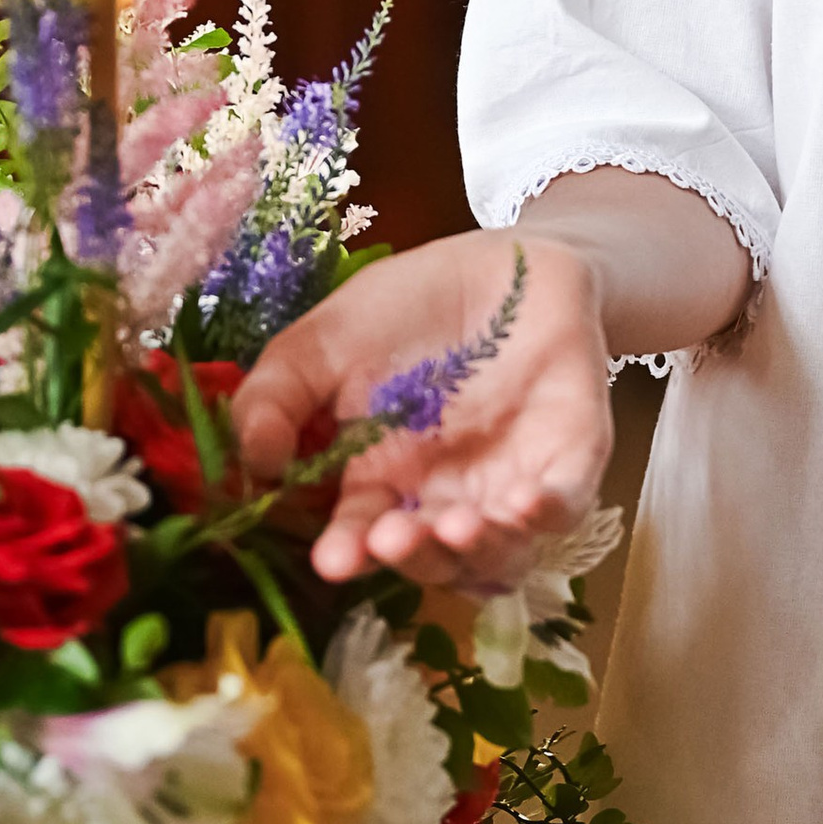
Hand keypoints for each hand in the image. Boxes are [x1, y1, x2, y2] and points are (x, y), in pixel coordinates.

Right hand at [230, 227, 614, 590]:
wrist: (504, 262)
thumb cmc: (409, 307)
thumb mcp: (322, 343)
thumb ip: (277, 395)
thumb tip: (253, 459)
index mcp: (382, 482)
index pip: (361, 538)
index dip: (349, 555)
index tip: (333, 559)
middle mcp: (445, 498)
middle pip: (433, 560)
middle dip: (413, 559)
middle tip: (394, 538)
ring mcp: (509, 483)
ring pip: (501, 554)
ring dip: (478, 551)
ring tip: (456, 526)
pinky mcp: (569, 459)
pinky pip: (564, 506)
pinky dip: (546, 514)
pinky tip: (522, 503)